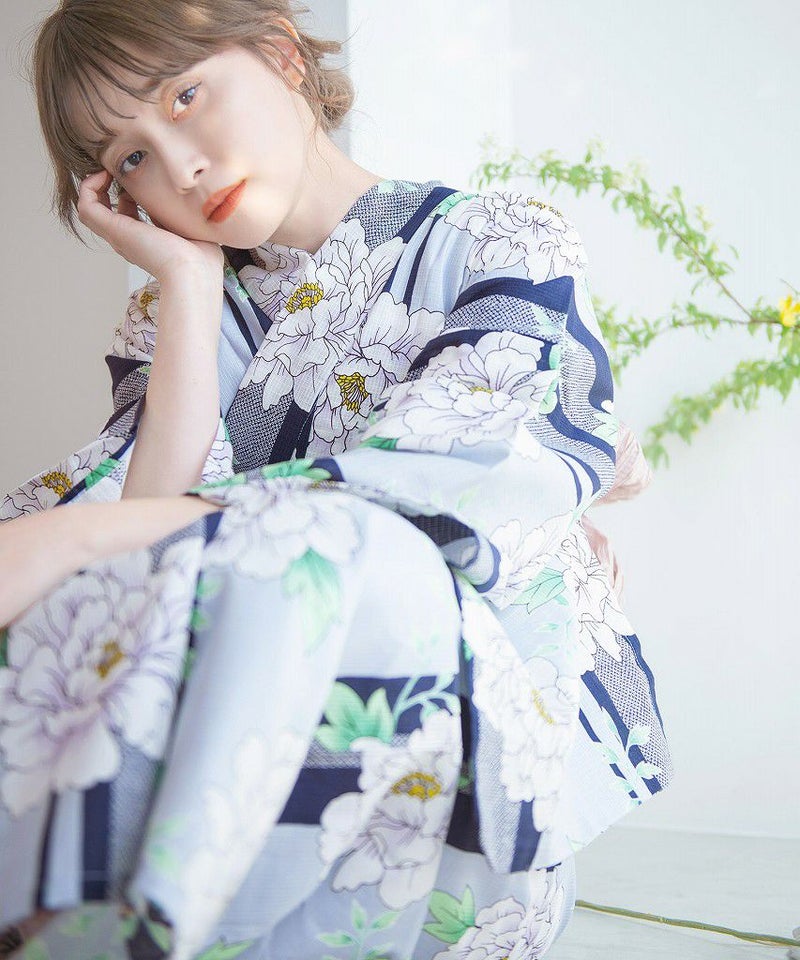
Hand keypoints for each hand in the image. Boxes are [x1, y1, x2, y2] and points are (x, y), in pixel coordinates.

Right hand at [77, 170, 223, 282]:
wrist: (193, 272)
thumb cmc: (202, 258)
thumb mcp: (192, 229)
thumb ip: (183, 214)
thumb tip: (185, 196)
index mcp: (148, 241)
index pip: (131, 214)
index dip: (132, 193)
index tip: (145, 177)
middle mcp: (130, 240)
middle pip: (108, 211)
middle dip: (111, 185)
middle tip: (123, 168)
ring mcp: (119, 236)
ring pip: (91, 208)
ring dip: (95, 184)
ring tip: (109, 169)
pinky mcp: (114, 230)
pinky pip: (86, 206)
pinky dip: (89, 187)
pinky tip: (105, 174)